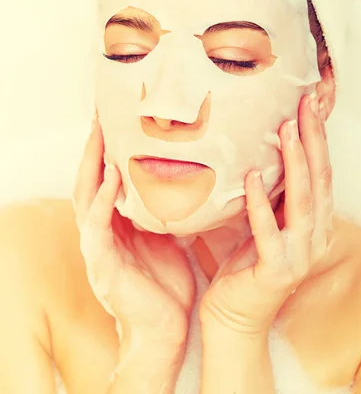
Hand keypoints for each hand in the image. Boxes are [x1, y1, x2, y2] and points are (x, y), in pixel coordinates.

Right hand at [72, 114, 195, 348]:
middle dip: (93, 148)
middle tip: (100, 114)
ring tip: (99, 133)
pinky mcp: (103, 264)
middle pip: (88, 180)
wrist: (165, 329)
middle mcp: (101, 231)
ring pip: (85, 197)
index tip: (113, 118)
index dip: (105, 149)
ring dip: (91, 164)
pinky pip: (97, 226)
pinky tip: (110, 177)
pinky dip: (102, 199)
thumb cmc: (165, 283)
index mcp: (116, 224)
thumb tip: (193, 178)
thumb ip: (168, 209)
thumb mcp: (168, 236)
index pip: (104, 179)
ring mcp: (98, 247)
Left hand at [200, 93, 332, 333]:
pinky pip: (269, 233)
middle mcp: (315, 237)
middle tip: (305, 104)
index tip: (308, 103)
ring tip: (286, 130)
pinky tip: (253, 177)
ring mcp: (299, 256)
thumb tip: (259, 148)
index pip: (321, 172)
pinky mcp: (276, 271)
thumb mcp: (265, 220)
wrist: (234, 314)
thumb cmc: (246, 262)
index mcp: (315, 223)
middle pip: (319, 180)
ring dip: (294, 163)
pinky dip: (261, 204)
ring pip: (303, 202)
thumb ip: (272, 192)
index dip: (317, 138)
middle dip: (313, 139)